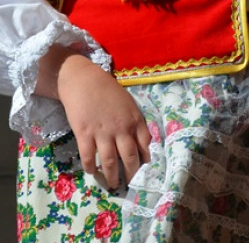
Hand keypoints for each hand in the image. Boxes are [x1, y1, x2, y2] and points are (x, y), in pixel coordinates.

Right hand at [45, 50, 149, 189]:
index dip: (147, 160)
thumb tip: (142, 142)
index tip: (147, 172)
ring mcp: (103, 132)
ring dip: (112, 176)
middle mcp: (122, 128)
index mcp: (135, 120)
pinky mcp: (85, 134)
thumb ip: (135, 123)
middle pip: (130, 157)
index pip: (146, 145)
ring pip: (111, 161)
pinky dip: (91, 167)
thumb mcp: (129, 105)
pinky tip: (92, 173)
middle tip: (132, 185)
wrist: (84, 81)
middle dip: (132, 174)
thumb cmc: (108, 91)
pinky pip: (89, 156)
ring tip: (114, 185)